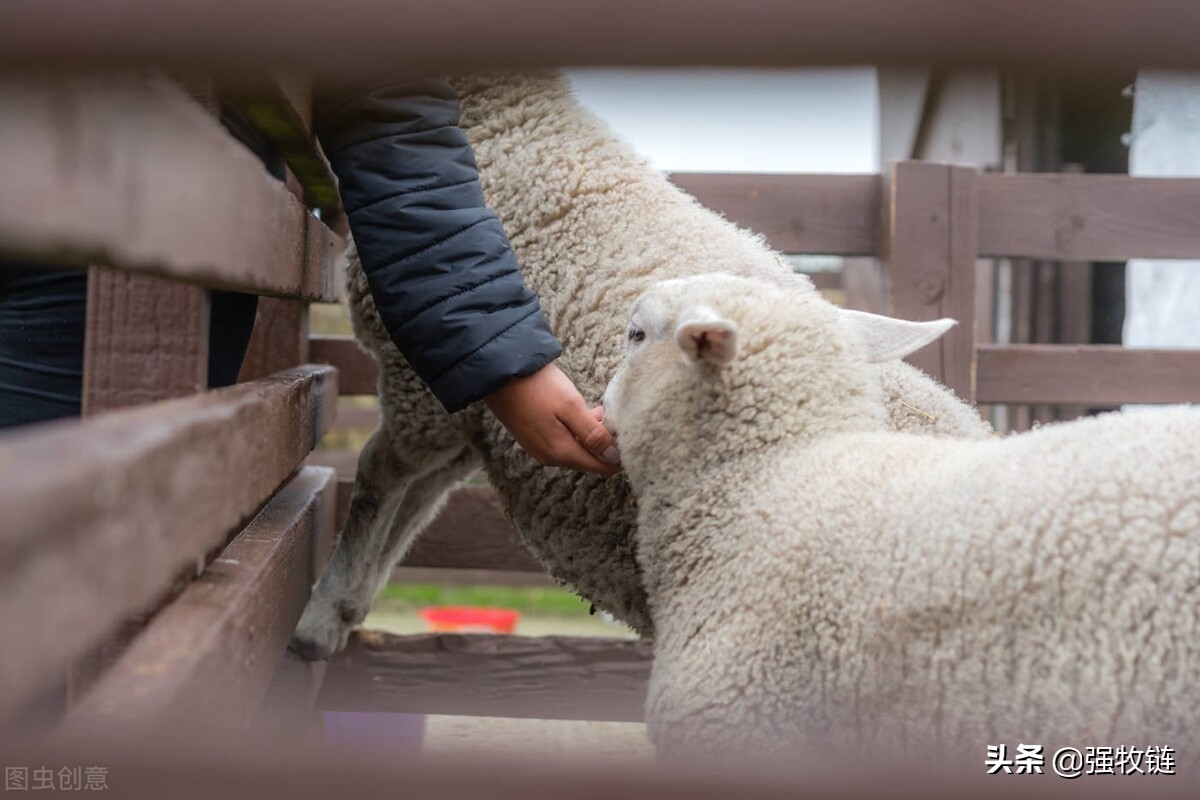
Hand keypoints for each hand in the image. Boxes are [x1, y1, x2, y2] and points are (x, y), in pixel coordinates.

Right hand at [484, 363, 620, 475]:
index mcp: (561, 453)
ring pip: (576, 449)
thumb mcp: (571, 406)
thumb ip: (592, 434)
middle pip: (589, 459)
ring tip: (598, 410)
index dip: (619, 455)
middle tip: (614, 416)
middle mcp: (550, 457)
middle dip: (605, 443)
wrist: (498, 373)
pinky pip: (563, 442)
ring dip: (591, 435)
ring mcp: (539, 449)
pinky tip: (579, 412)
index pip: (601, 467)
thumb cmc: (538, 386)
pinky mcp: (533, 438)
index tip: (629, 435)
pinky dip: (576, 431)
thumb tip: (613, 457)